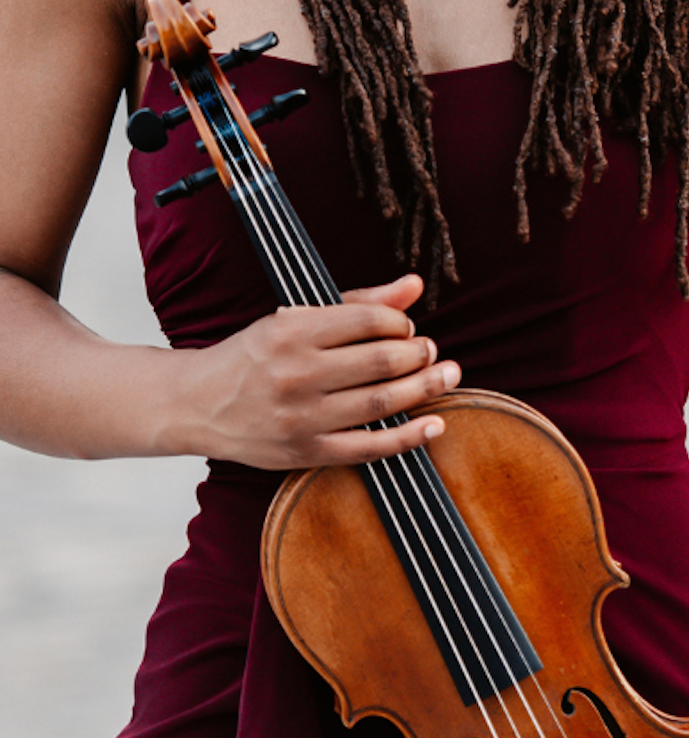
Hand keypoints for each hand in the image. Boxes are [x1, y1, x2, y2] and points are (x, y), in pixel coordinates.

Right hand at [177, 273, 457, 469]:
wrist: (194, 404)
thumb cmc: (253, 357)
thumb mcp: (294, 319)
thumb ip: (359, 303)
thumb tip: (414, 285)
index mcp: (291, 332)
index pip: (370, 321)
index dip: (401, 323)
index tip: (407, 329)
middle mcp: (296, 374)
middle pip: (384, 361)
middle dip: (421, 354)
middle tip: (431, 352)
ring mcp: (300, 416)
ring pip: (383, 401)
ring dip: (426, 388)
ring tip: (446, 375)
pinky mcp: (304, 451)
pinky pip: (369, 447)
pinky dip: (409, 437)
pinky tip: (435, 425)